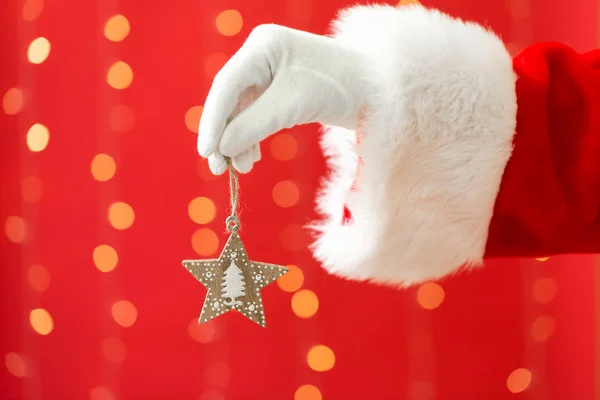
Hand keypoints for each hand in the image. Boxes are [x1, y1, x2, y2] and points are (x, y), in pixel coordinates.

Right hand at [197, 24, 367, 173]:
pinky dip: (253, 138)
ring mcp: (271, 74)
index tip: (206, 151)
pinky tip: (251, 158)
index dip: (213, 120)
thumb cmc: (339, 87)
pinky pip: (257, 116)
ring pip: (242, 111)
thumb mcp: (291, 106)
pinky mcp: (281, 91)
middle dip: (225, 134)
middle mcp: (262, 56)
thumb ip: (252, 126)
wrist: (378, 91)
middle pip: (231, 99)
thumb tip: (221, 148)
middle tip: (218, 168)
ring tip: (239, 169)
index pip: (226, 85)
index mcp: (263, 46)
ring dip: (238, 140)